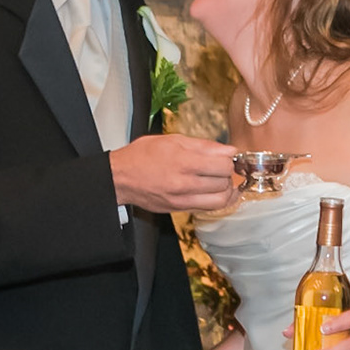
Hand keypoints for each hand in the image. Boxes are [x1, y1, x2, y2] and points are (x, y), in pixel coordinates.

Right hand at [110, 134, 240, 212]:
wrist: (120, 177)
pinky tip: (214, 191)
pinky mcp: (180, 209)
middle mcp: (184, 183)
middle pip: (224, 182)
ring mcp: (182, 199)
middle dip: (227, 173)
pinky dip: (217, 200)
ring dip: (225, 189)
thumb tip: (228, 150)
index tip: (226, 156)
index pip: (223, 165)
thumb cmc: (142, 156)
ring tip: (220, 180)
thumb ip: (204, 145)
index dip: (229, 159)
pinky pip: (209, 208)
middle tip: (221, 167)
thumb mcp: (172, 140)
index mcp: (183, 161)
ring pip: (221, 199)